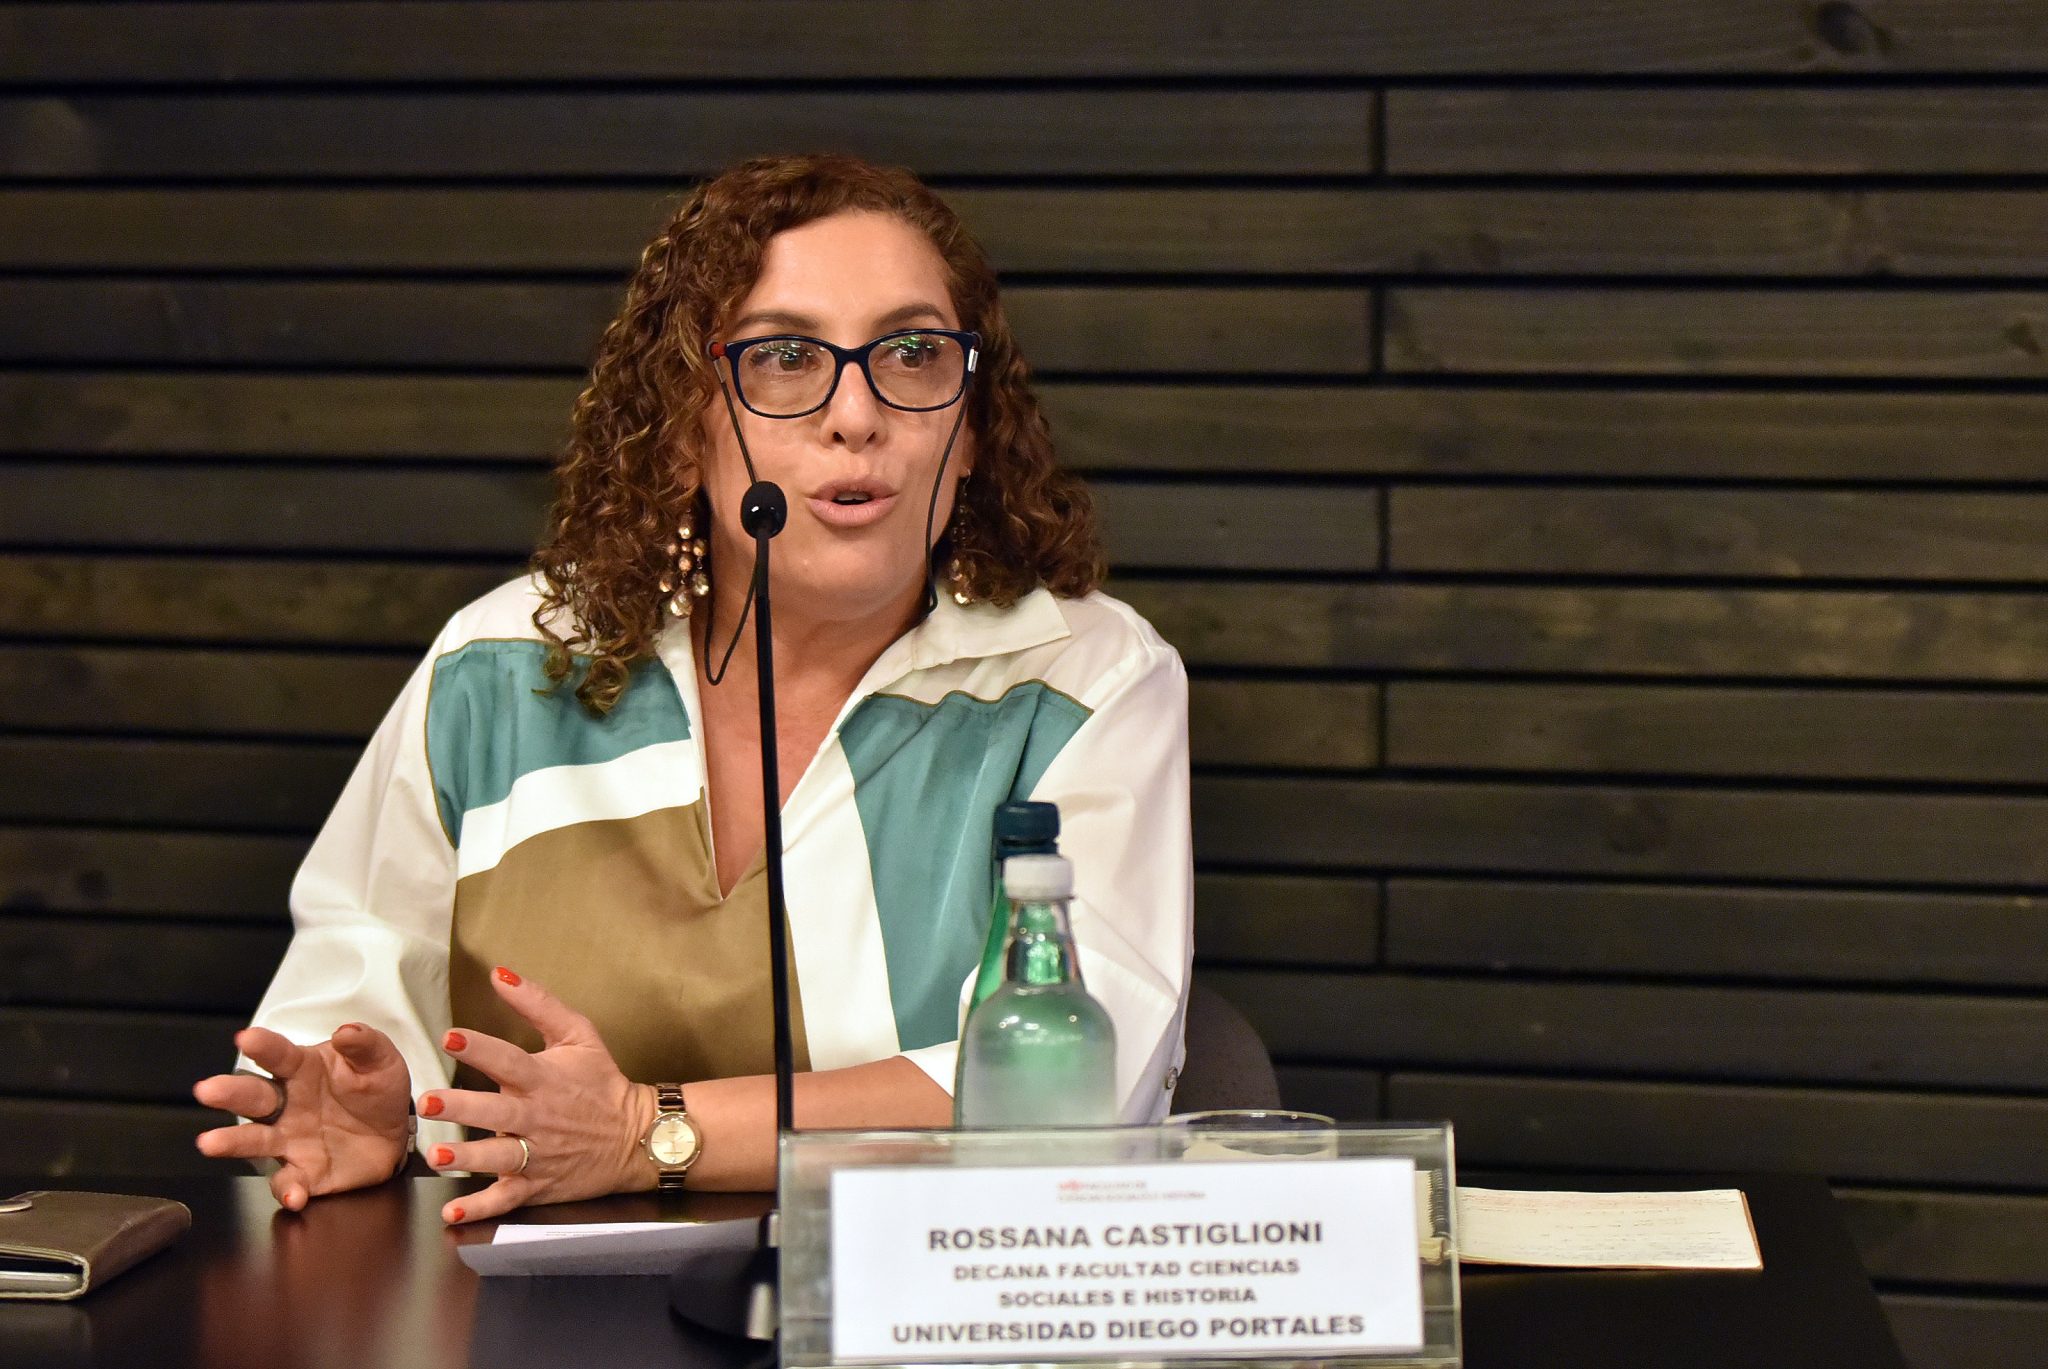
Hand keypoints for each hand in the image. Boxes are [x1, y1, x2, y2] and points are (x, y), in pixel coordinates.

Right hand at [192, 1022, 411, 1210]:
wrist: (394, 1131)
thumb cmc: (376, 1088)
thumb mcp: (380, 1060)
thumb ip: (364, 1044)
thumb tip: (347, 1032)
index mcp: (302, 1070)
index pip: (279, 1055)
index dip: (264, 1046)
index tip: (246, 1038)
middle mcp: (286, 1105)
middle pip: (253, 1097)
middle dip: (230, 1093)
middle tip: (208, 1090)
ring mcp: (290, 1141)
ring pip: (255, 1141)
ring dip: (233, 1142)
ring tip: (210, 1143)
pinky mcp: (303, 1173)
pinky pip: (288, 1183)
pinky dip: (288, 1190)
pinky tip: (293, 1194)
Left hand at [421, 967, 656, 1224]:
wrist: (637, 1137)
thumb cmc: (602, 1083)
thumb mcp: (579, 1035)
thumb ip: (539, 1004)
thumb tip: (500, 975)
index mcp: (545, 1079)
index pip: (510, 1059)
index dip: (481, 1048)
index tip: (451, 1037)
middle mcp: (538, 1118)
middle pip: (497, 1111)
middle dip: (462, 1107)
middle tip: (429, 1101)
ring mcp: (538, 1155)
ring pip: (499, 1158)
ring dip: (467, 1157)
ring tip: (437, 1154)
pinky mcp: (538, 1185)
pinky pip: (506, 1200)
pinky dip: (480, 1209)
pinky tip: (453, 1212)